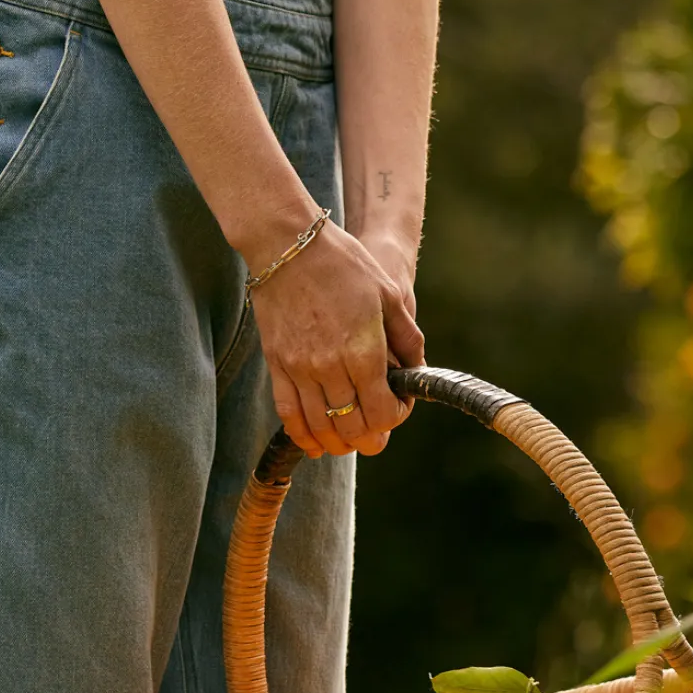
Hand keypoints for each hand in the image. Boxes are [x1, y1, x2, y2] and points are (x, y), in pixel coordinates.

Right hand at [250, 219, 424, 458]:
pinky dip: (303, 435)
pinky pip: (289, 413)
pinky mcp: (277, 366)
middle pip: (352, 426)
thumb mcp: (389, 293)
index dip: (394, 418)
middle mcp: (331, 366)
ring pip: (320, 425)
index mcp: (364, 349)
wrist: (288, 248)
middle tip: (376, 439)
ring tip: (348, 444)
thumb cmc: (344, 265)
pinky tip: (315, 444)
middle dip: (369, 438)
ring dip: (338, 442)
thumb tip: (415, 370)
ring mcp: (300, 368)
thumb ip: (406, 337)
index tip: (397, 409)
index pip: (382, 410)